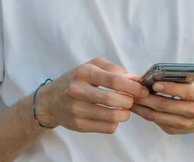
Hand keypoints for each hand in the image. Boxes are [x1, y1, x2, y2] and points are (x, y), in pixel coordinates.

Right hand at [35, 58, 149, 133]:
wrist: (51, 100)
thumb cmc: (78, 79)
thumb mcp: (92, 66)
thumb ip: (114, 70)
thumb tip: (135, 79)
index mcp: (84, 73)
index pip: (113, 80)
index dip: (132, 86)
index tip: (142, 90)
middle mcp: (77, 91)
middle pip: (112, 100)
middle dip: (129, 101)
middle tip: (132, 100)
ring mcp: (76, 110)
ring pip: (111, 117)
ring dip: (125, 114)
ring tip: (125, 109)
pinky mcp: (78, 125)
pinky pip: (106, 128)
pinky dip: (115, 123)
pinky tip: (112, 117)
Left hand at [130, 65, 193, 134]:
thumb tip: (174, 67)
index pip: (186, 92)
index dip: (170, 88)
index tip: (155, 83)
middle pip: (166, 105)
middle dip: (148, 97)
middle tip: (134, 89)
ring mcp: (184, 123)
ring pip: (157, 116)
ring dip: (141, 106)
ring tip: (130, 96)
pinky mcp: (175, 130)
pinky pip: (156, 122)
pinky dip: (143, 113)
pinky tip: (135, 104)